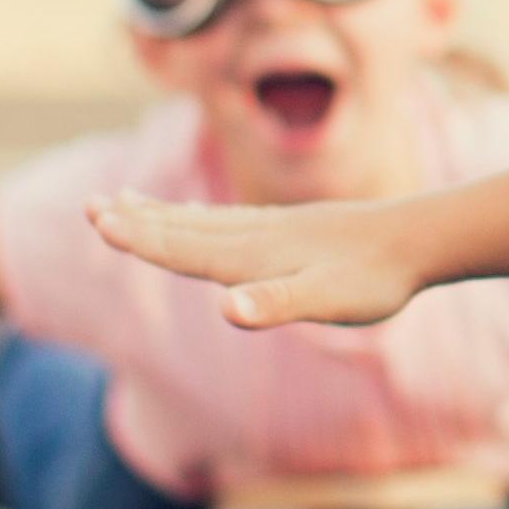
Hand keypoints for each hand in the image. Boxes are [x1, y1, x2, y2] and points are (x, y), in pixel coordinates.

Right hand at [86, 193, 422, 327]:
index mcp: (252, 258)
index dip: (139, 237)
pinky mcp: (291, 230)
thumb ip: (275, 304)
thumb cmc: (373, 279)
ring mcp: (272, 230)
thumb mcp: (326, 301)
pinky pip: (231, 222)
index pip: (183, 248)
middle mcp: (255, 238)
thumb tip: (227, 309)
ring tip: (124, 200)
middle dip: (135, 221)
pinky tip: (197, 218)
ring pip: (202, 222)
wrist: (418, 240)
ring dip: (160, 214)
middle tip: (90, 205)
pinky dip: (201, 219)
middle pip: (182, 229)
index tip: (97, 219)